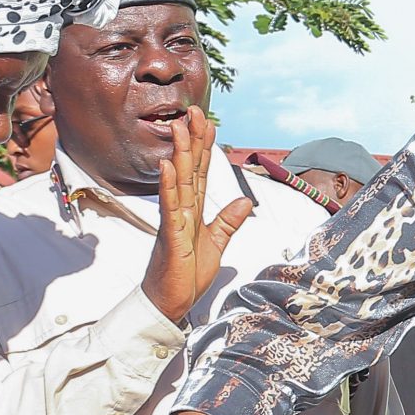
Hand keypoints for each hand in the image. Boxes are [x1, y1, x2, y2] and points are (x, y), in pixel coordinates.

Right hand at [141, 108, 252, 322]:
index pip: (202, 174)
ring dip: (180, 154)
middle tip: (194, 111)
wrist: (168, 303)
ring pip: (178, 182)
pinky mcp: (170, 237)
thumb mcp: (216, 245)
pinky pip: (169, 208)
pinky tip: (168, 167)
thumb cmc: (185, 275)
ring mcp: (174, 222)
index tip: (208, 124)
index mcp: (193, 212)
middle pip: (189, 169)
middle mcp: (181, 211)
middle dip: (192, 140)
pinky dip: (168, 186)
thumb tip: (246, 200)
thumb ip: (228, 222)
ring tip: (180, 128)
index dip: (206, 148)